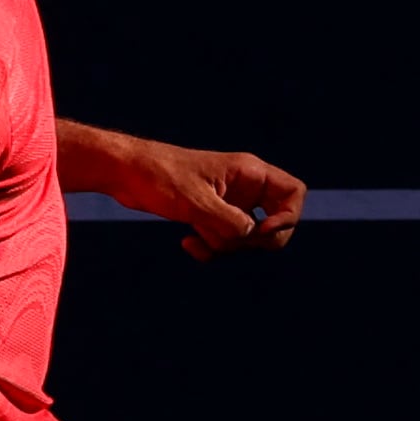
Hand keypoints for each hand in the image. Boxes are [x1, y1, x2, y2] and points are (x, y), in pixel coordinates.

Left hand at [89, 133, 304, 260]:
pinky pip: (224, 242)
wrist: (125, 172)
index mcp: (249, 173)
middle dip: (252, 240)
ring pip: (247, 238)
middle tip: (226, 238)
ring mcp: (228, 203)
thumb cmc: (159, 176)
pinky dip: (210, 248)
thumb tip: (251, 236)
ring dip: (225, 246)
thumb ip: (228, 221)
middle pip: (276, 223)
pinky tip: (188, 242)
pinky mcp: (209, 216)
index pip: (294, 193)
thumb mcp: (195, 201)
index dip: (287, 217)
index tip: (260, 230)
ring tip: (197, 235)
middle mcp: (244, 187)